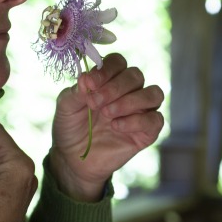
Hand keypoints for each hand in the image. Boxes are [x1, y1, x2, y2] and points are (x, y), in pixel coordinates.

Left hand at [49, 53, 164, 201]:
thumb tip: (86, 78)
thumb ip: (76, 91)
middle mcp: (129, 91)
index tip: (90, 82)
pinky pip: (155, 120)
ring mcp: (141, 111)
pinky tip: (116, 126)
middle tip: (95, 102)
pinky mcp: (147, 132)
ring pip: (153, 94)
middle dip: (115, 87)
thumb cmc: (71, 127)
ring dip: (130, 101)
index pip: (118, 62)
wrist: (73, 159)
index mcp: (110, 79)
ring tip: (107, 114)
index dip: (106, 69)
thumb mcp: (66, 107)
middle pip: (135, 75)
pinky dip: (136, 121)